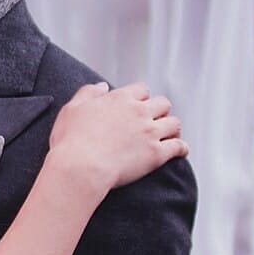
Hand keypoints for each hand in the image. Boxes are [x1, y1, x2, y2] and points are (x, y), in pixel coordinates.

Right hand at [49, 80, 187, 194]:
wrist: (80, 167)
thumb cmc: (72, 141)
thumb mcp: (72, 109)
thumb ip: (88, 93)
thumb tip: (101, 86)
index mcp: (120, 99)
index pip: (141, 90)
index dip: (141, 98)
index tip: (137, 105)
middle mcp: (139, 112)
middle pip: (162, 104)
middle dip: (159, 111)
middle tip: (154, 120)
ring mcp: (150, 133)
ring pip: (174, 123)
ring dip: (172, 128)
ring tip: (169, 135)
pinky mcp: (156, 154)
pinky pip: (178, 146)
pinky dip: (181, 148)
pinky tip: (180, 151)